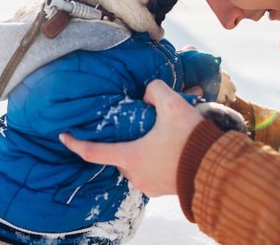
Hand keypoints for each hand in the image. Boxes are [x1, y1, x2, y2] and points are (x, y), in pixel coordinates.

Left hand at [60, 79, 203, 196]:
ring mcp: (150, 185)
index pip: (93, 152)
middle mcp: (136, 174)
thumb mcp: (172, 105)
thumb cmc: (190, 139)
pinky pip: (151, 170)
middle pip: (119, 154)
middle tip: (136, 124)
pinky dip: (154, 157)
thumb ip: (154, 90)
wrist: (215, 169)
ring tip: (158, 132)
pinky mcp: (164, 189)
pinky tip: (169, 144)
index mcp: (130, 157)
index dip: (75, 143)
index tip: (64, 136)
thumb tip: (148, 92)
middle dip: (124, 139)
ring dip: (142, 147)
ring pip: (136, 161)